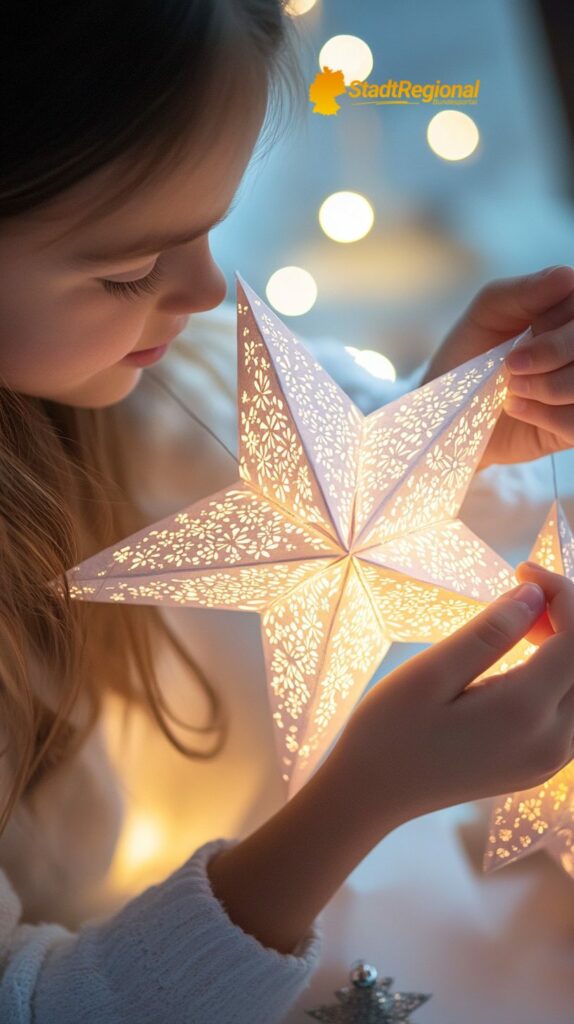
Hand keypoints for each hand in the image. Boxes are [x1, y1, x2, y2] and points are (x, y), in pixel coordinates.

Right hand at [207, 566, 573, 955]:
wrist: (372, 794)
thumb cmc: (390, 729)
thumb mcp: (431, 672)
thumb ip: (490, 633)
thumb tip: (536, 595)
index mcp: (524, 714)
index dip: (561, 596)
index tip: (523, 569)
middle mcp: (552, 742)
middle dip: (567, 618)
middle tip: (520, 590)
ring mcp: (550, 760)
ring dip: (566, 646)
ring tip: (521, 622)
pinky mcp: (541, 766)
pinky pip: (570, 710)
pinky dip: (558, 674)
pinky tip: (523, 657)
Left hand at [422, 266, 573, 467]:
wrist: (448, 408)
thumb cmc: (470, 354)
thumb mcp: (488, 313)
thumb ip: (525, 291)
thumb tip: (567, 276)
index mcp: (570, 313)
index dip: (558, 320)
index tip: (529, 329)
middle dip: (553, 352)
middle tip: (512, 364)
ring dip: (548, 386)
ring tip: (511, 389)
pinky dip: (547, 417)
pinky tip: (518, 408)